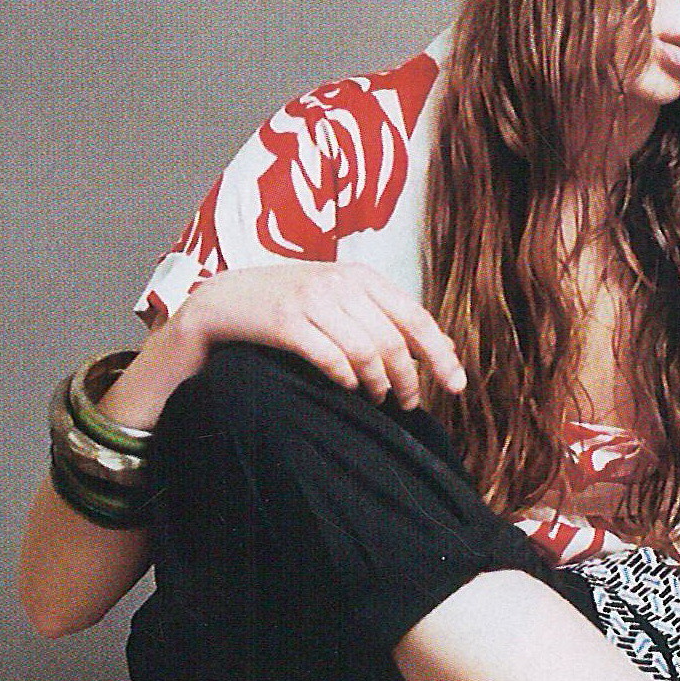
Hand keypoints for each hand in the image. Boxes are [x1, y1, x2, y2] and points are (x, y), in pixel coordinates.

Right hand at [174, 261, 466, 409]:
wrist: (223, 299)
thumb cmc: (286, 305)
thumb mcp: (337, 299)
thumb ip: (379, 318)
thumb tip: (432, 352)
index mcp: (361, 277)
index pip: (416, 318)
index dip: (440, 355)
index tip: (456, 385)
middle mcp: (340, 283)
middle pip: (394, 342)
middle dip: (407, 380)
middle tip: (408, 404)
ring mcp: (311, 299)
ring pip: (366, 352)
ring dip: (377, 385)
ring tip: (375, 399)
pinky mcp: (285, 321)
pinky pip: (329, 357)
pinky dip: (345, 379)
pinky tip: (346, 388)